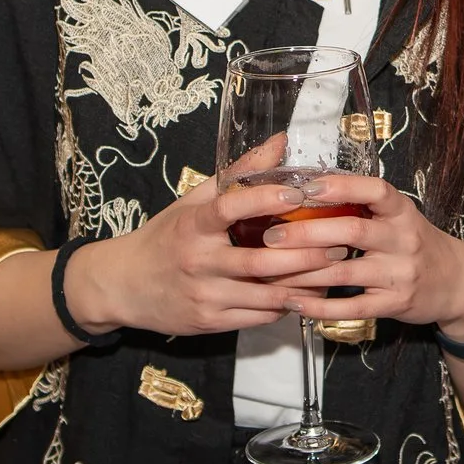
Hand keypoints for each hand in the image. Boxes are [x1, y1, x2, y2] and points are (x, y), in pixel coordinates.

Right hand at [66, 135, 341, 337]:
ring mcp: (204, 295)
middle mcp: (198, 261)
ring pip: (265, 294)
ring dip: (304, 284)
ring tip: (335, 270)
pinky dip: (286, 305)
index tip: (301, 193)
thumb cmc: (167, 237)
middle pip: (260, 261)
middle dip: (305, 254)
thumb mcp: (195, 201)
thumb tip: (280, 141)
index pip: (231, 208)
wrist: (123, 285)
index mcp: (193, 226)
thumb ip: (239, 173)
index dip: (266, 199)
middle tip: (340, 242)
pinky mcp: (209, 322)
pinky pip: (258, 316)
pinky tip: (308, 294)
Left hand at [267, 174, 463, 341]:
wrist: (457, 283)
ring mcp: (400, 273)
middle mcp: (404, 239)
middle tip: (272, 234)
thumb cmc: (415, 243)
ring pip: (345, 271)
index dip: (342, 186)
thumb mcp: (399, 217)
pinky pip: (352, 307)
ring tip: (270, 270)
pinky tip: (294, 303)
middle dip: (308, 232)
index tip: (307, 186)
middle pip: (353, 231)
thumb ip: (364, 206)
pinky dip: (320, 306)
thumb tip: (309, 190)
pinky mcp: (395, 303)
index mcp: (402, 211)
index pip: (375, 190)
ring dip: (304, 271)